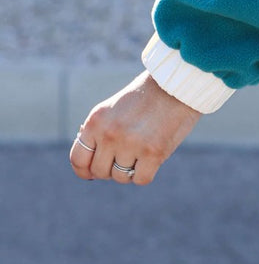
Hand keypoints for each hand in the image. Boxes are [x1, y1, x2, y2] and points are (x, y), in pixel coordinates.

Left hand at [69, 71, 201, 185]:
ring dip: (130, 170)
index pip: (78, 158)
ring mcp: (131, 144)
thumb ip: (99, 135)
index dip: (84, 170)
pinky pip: (141, 179)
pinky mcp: (153, 152)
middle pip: (99, 171)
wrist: (176, 84)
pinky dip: (145, 173)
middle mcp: (110, 134)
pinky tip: (151, 159)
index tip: (91, 173)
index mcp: (96, 121)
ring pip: (121, 177)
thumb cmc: (145, 97)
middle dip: (110, 169)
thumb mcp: (113, 110)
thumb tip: (89, 168)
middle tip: (124, 158)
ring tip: (140, 153)